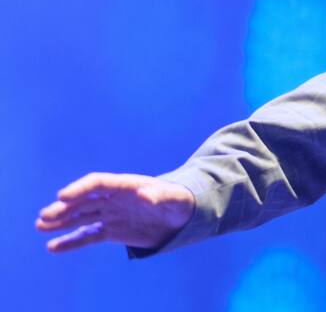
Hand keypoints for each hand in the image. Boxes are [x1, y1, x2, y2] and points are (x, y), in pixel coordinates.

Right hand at [35, 173, 194, 252]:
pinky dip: (71, 241)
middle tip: (45, 217)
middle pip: (84, 201)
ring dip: (61, 222)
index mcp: (125, 185)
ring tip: (41, 226)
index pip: (97, 183)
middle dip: (64, 208)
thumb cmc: (178, 201)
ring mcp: (110, 215)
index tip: (63, 196)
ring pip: (81, 218)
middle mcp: (113, 199)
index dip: (80, 188)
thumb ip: (161, 195)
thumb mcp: (174, 198)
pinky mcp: (111, 231)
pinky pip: (87, 236)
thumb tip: (145, 196)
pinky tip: (54, 247)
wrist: (180, 217)